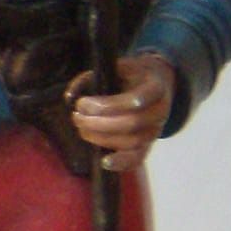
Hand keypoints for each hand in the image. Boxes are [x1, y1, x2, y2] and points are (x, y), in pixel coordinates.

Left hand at [68, 52, 176, 173]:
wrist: (156, 83)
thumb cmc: (130, 75)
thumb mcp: (115, 67)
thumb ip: (90, 79)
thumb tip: (70, 97)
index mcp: (155, 87)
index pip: (136, 100)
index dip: (107, 105)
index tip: (82, 103)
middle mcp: (160, 111)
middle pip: (131, 124)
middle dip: (98, 123)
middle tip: (77, 116)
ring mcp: (156, 130)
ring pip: (131, 142)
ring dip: (101, 138)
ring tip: (82, 128)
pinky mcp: (149, 145)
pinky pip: (137, 159)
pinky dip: (120, 163)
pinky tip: (103, 161)